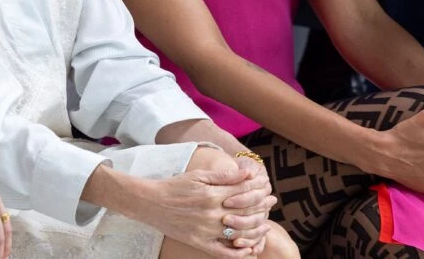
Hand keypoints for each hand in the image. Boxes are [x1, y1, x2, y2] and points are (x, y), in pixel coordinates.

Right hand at [137, 166, 275, 257]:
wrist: (152, 203)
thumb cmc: (175, 186)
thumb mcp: (199, 176)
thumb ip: (224, 176)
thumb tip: (247, 172)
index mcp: (212, 194)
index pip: (243, 192)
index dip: (258, 188)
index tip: (267, 185)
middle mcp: (211, 214)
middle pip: (245, 212)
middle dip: (261, 205)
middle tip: (272, 201)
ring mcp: (206, 230)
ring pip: (239, 233)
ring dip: (255, 228)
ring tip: (265, 224)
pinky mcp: (200, 243)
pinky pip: (224, 252)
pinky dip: (238, 253)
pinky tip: (249, 248)